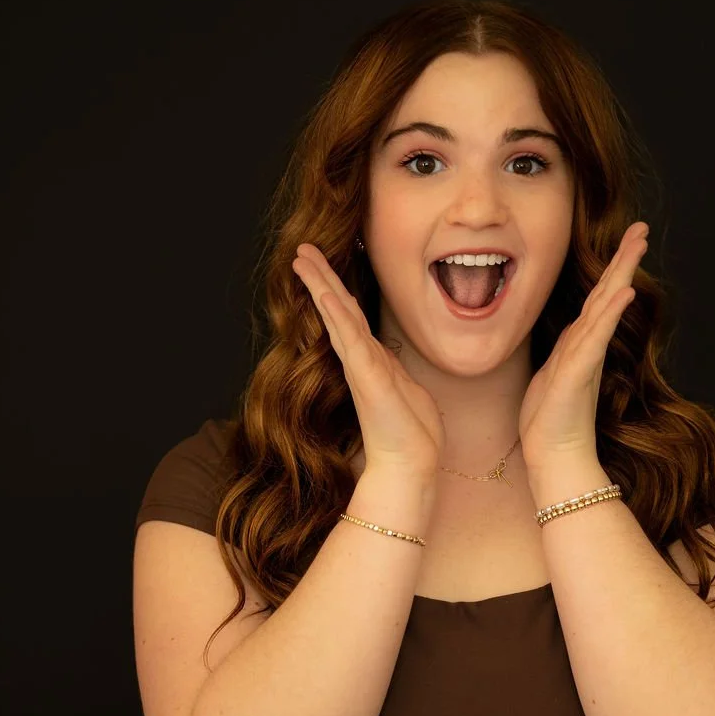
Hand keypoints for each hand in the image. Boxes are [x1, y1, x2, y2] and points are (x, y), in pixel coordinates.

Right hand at [292, 243, 444, 478]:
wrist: (412, 465)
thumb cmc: (413, 434)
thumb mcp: (407, 390)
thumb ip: (396, 371)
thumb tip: (391, 359)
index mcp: (371, 362)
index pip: (350, 317)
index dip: (335, 289)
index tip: (322, 265)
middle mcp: (361, 361)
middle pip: (338, 309)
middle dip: (320, 277)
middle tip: (301, 250)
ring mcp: (361, 367)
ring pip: (338, 316)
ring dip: (321, 285)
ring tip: (302, 259)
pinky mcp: (366, 377)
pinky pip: (349, 339)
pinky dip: (335, 314)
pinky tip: (324, 293)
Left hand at [519, 222, 648, 468]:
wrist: (554, 456)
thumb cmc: (549, 423)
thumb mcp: (550, 377)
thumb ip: (562, 355)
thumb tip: (569, 339)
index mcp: (579, 345)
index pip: (597, 299)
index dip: (611, 270)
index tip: (626, 242)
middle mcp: (587, 346)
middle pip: (609, 293)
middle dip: (624, 259)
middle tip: (642, 228)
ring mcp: (586, 357)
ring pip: (606, 306)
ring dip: (621, 272)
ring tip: (637, 243)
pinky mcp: (580, 371)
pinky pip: (596, 336)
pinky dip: (609, 313)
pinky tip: (622, 292)